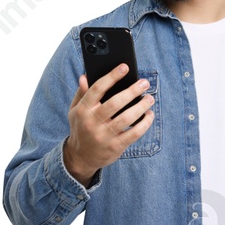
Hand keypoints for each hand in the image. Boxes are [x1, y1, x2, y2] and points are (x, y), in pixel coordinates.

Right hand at [63, 64, 154, 186]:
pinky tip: (149, 115)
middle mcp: (93, 122)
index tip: (124, 67)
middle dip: (132, 91)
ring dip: (142, 106)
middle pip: (115, 102)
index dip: (112, 76)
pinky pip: (134, 133)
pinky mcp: (116, 146)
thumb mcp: (75, 111)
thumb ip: (81, 94)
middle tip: (144, 83)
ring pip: (127, 117)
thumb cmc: (81, 128)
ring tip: (150, 98)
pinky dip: (145, 123)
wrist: (81, 157)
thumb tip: (85, 76)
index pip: (97, 89)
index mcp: (83, 110)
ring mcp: (104, 135)